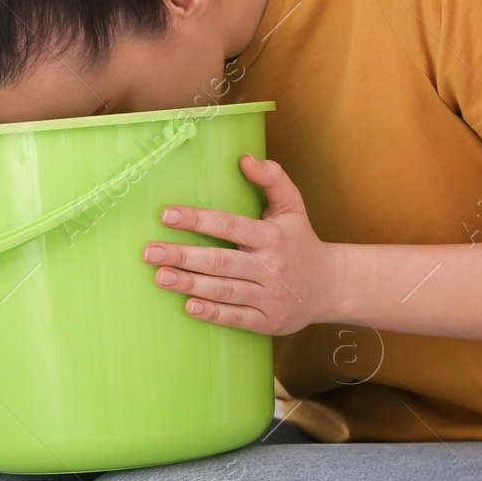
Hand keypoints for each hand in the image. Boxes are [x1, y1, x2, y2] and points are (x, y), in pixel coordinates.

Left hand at [143, 154, 340, 335]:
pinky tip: (188, 305)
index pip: (229, 225)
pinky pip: (236, 318)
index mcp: (272, 236)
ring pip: (224, 290)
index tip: (167, 215)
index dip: (197, 220)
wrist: (332, 286)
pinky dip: (212, 313)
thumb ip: (272, 178)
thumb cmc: (301, 242)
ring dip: (190, 284)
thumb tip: (245, 158)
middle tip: (150, 252)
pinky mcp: (268, 321)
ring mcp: (269, 296)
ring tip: (160, 276)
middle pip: (220, 261)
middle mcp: (270, 266)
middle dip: (182, 256)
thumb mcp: (293, 206)